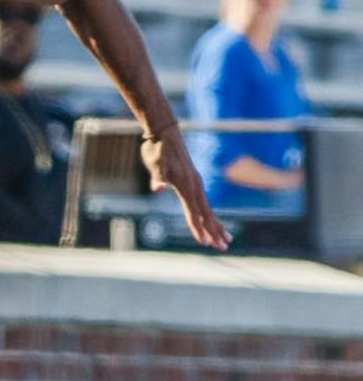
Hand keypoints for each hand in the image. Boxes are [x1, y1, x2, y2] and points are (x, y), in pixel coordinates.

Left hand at [141, 126, 231, 250]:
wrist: (165, 133)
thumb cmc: (157, 149)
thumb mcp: (154, 163)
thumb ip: (157, 178)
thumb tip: (157, 187)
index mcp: (186, 184)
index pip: (193, 212)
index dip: (197, 228)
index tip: (204, 242)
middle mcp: (195, 185)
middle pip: (206, 213)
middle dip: (214, 231)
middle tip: (223, 248)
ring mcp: (196, 183)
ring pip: (208, 209)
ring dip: (216, 225)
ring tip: (227, 240)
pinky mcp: (193, 181)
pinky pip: (203, 202)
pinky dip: (209, 214)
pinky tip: (212, 221)